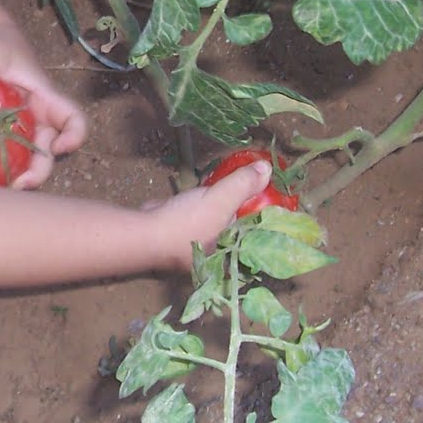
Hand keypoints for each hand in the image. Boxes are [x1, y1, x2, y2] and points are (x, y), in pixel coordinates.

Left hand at [0, 22, 85, 187]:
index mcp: (46, 98)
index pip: (74, 119)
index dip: (75, 136)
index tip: (58, 148)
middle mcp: (39, 119)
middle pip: (50, 153)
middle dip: (39, 172)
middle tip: (19, 184)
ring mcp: (23, 130)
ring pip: (29, 162)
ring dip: (19, 178)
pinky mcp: (5, 137)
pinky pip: (8, 158)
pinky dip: (0, 171)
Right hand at [150, 158, 272, 268]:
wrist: (146, 232)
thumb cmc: (188, 223)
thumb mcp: (220, 200)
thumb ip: (243, 184)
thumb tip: (268, 168)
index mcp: (235, 253)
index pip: (262, 234)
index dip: (269, 214)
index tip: (276, 194)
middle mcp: (222, 254)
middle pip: (244, 227)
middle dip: (249, 206)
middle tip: (259, 184)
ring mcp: (204, 246)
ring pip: (223, 222)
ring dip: (227, 205)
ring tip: (240, 184)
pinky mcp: (188, 236)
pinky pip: (207, 218)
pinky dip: (209, 205)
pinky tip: (212, 191)